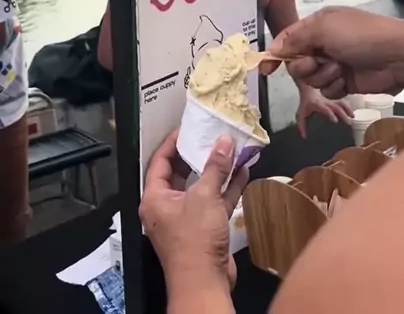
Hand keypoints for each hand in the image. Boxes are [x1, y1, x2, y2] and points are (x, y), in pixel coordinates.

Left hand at [139, 132, 247, 292]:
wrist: (205, 283)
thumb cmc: (194, 241)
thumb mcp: (204, 196)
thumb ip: (215, 167)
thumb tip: (224, 141)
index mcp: (155, 198)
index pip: (159, 162)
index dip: (172, 143)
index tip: (186, 128)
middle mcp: (166, 207)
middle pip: (181, 173)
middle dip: (198, 155)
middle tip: (210, 135)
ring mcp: (186, 218)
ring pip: (200, 187)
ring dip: (216, 170)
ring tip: (232, 150)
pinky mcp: (203, 229)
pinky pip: (214, 202)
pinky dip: (226, 188)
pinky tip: (242, 172)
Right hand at [260, 6, 403, 97]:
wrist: (398, 56)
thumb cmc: (360, 35)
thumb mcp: (323, 28)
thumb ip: (295, 39)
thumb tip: (272, 49)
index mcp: (317, 25)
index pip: (287, 39)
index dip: (275, 53)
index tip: (265, 69)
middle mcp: (323, 43)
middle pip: (296, 62)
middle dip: (304, 65)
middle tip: (318, 61)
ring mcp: (335, 63)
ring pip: (311, 79)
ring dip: (323, 75)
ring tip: (341, 68)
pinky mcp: (345, 82)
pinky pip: (327, 91)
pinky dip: (334, 86)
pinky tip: (348, 80)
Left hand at [296, 84, 352, 136]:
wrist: (307, 89)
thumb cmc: (305, 103)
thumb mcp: (301, 114)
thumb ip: (302, 125)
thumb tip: (304, 137)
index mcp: (318, 104)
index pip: (325, 108)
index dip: (330, 114)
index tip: (336, 121)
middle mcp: (326, 102)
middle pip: (336, 106)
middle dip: (343, 113)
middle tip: (348, 122)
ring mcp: (331, 100)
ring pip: (342, 102)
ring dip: (348, 109)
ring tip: (353, 117)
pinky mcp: (335, 99)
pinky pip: (343, 102)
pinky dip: (348, 107)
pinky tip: (352, 114)